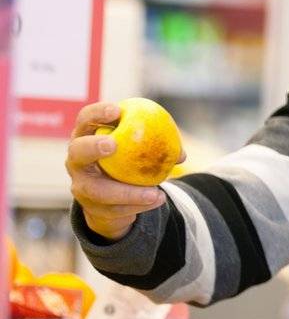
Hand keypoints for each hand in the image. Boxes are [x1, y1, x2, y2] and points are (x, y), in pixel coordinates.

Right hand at [66, 102, 183, 241]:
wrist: (113, 201)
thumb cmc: (126, 164)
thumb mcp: (136, 151)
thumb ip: (155, 146)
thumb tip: (181, 154)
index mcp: (86, 138)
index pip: (85, 120)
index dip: (97, 113)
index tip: (117, 110)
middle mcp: (77, 161)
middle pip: (78, 151)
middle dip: (93, 146)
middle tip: (114, 145)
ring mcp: (82, 186)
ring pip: (99, 190)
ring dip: (128, 192)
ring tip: (155, 192)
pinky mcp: (92, 208)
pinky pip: (115, 209)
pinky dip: (138, 205)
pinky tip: (156, 201)